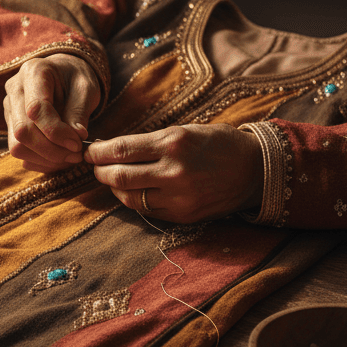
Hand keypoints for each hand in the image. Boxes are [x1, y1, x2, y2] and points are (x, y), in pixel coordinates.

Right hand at [2, 54, 100, 170]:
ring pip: (17, 146)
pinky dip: (40, 160)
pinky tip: (58, 157)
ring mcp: (9, 109)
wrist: (64, 73)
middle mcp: (14, 90)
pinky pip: (20, 151)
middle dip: (51, 150)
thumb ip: (79, 111)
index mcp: (33, 72)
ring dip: (45, 159)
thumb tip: (76, 138)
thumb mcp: (86, 88)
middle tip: (76, 154)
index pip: (36, 109)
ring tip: (69, 157)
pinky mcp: (10, 125)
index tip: (77, 144)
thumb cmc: (76, 78)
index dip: (56, 132)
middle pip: (22, 131)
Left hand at [84, 124, 263, 222]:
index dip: (98, 153)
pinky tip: (133, 191)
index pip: (121, 150)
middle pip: (118, 177)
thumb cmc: (218, 145)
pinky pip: (146, 210)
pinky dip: (134, 200)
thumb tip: (113, 150)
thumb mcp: (186, 131)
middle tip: (95, 167)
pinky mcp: (182, 215)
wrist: (256, 170)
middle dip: (100, 172)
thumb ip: (150, 143)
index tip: (90, 151)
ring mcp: (178, 197)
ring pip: (129, 197)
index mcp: (174, 143)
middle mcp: (174, 171)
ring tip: (111, 179)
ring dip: (114, 189)